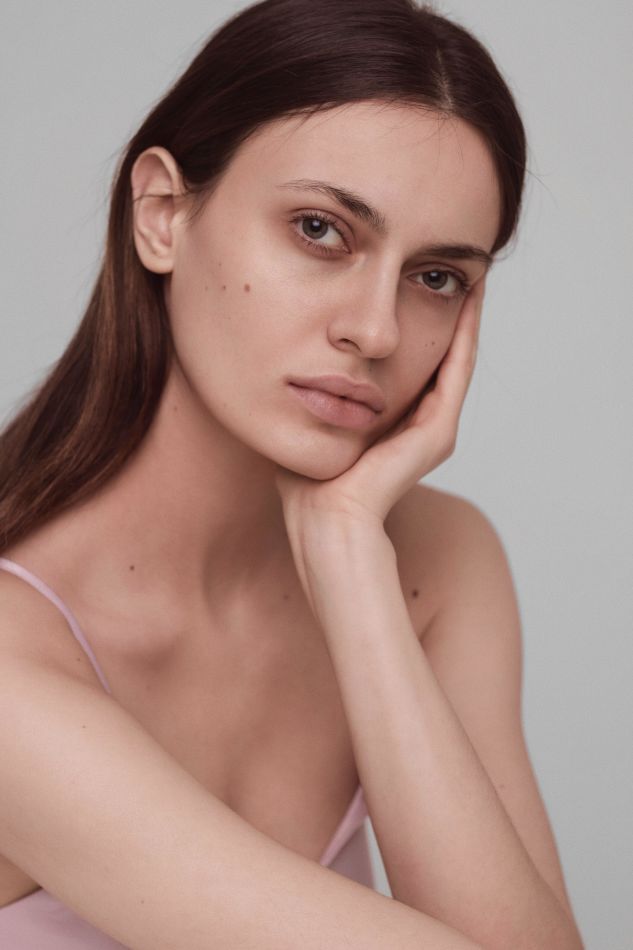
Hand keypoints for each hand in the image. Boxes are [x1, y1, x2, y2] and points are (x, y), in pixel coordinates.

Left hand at [275, 276, 485, 535]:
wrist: (322, 519)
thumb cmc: (305, 483)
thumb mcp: (309, 420)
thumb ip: (311, 394)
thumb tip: (286, 361)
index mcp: (395, 425)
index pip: (413, 362)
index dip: (419, 322)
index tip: (414, 281)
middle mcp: (421, 425)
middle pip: (441, 354)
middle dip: (446, 310)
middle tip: (452, 266)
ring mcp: (435, 429)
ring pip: (457, 356)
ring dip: (465, 314)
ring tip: (471, 270)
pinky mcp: (439, 432)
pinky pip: (458, 369)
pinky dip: (465, 333)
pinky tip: (470, 297)